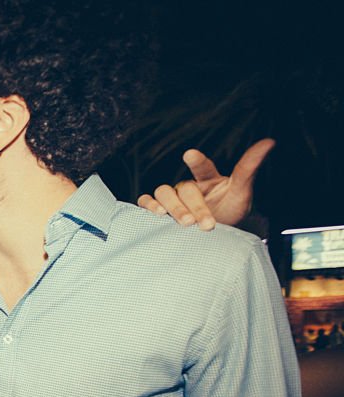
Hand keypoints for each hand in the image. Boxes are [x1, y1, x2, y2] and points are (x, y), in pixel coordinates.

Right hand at [137, 138, 274, 229]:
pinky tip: (156, 213)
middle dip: (195, 207)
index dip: (196, 162)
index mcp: (208, 179)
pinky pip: (146, 201)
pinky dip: (147, 205)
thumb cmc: (230, 211)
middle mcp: (188, 186)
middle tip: (204, 224)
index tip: (190, 155)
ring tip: (185, 223)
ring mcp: (173, 198)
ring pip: (163, 193)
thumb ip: (249, 167)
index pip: (202, 168)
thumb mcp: (242, 191)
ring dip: (174, 208)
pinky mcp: (159, 210)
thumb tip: (269, 141)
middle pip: (185, 189)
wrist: (219, 236)